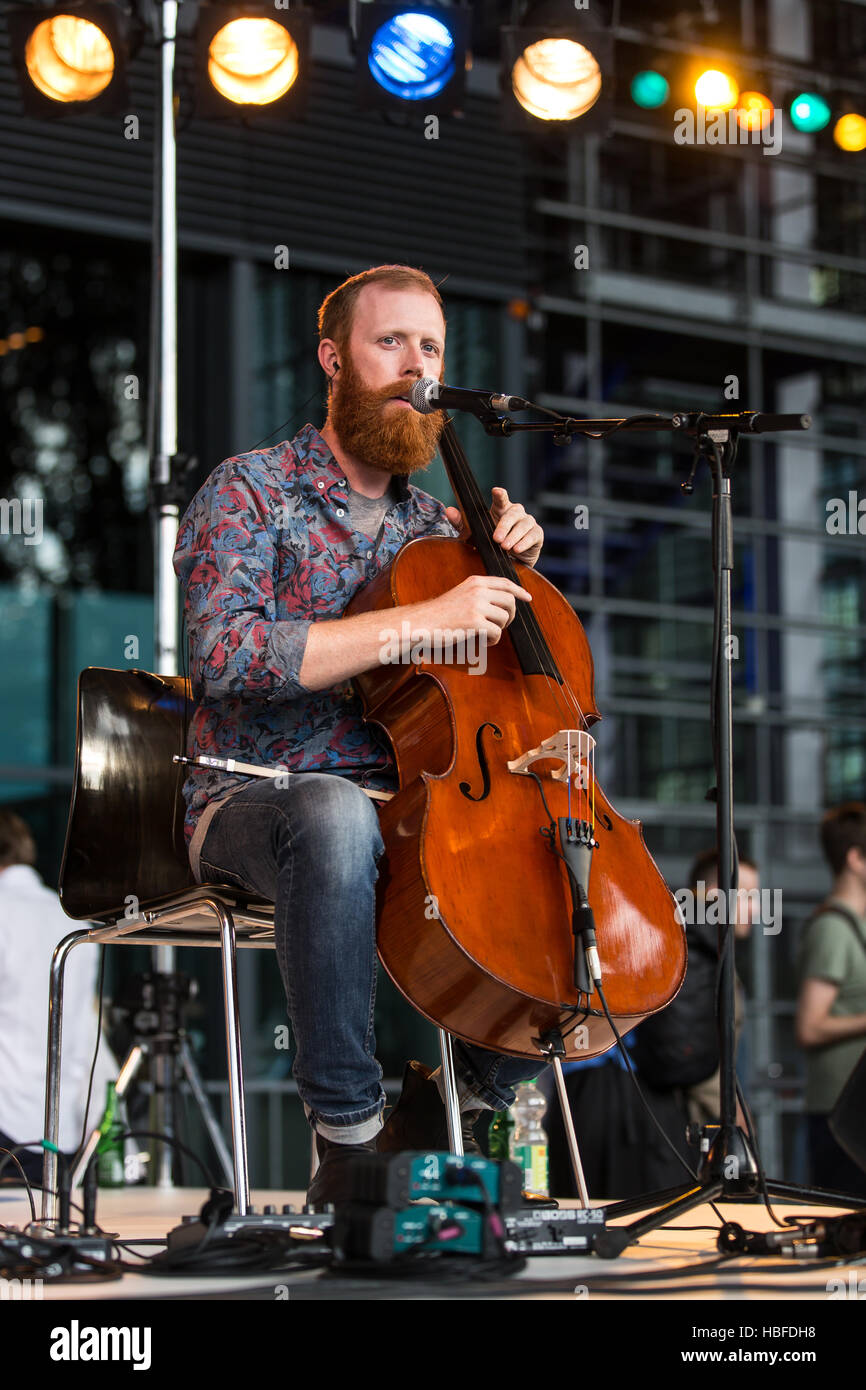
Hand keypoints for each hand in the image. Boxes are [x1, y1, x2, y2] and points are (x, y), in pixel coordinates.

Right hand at [416, 574, 532, 646]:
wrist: (422, 623)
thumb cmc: (439, 614)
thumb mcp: (461, 594)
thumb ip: (480, 594)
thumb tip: (503, 603)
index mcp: (475, 582)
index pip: (504, 582)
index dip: (519, 590)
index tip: (528, 597)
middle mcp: (478, 590)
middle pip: (510, 600)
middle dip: (510, 615)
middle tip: (502, 624)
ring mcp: (477, 605)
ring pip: (504, 618)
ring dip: (499, 629)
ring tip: (486, 633)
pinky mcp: (475, 622)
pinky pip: (496, 632)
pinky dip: (492, 640)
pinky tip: (482, 641)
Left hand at [445, 488, 543, 567]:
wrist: (508, 564)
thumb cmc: (490, 545)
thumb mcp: (473, 536)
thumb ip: (461, 523)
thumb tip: (448, 510)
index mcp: (501, 510)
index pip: (501, 499)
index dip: (500, 494)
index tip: (496, 491)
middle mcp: (516, 513)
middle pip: (512, 513)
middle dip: (504, 526)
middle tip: (496, 539)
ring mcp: (528, 522)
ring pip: (524, 524)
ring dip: (514, 536)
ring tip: (505, 547)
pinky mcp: (537, 534)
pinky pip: (533, 535)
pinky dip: (525, 542)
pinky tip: (517, 549)